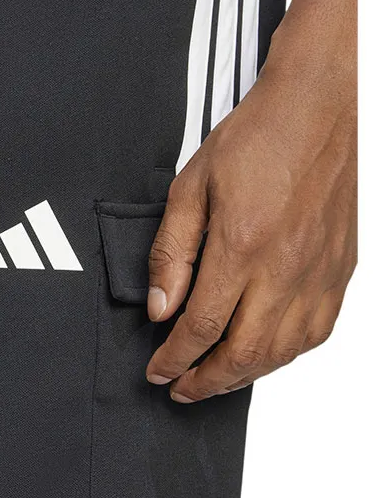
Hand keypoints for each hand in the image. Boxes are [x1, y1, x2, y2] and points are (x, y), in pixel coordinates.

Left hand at [145, 48, 356, 401]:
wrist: (319, 108)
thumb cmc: (255, 140)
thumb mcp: (190, 189)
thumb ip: (170, 254)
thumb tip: (159, 308)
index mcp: (242, 247)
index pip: (201, 327)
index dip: (174, 359)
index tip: (157, 371)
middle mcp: (286, 269)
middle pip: (244, 353)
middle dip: (206, 382)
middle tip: (180, 389)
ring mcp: (319, 273)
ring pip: (284, 352)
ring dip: (244, 376)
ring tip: (215, 379)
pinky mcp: (340, 270)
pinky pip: (317, 332)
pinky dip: (286, 355)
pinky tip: (264, 355)